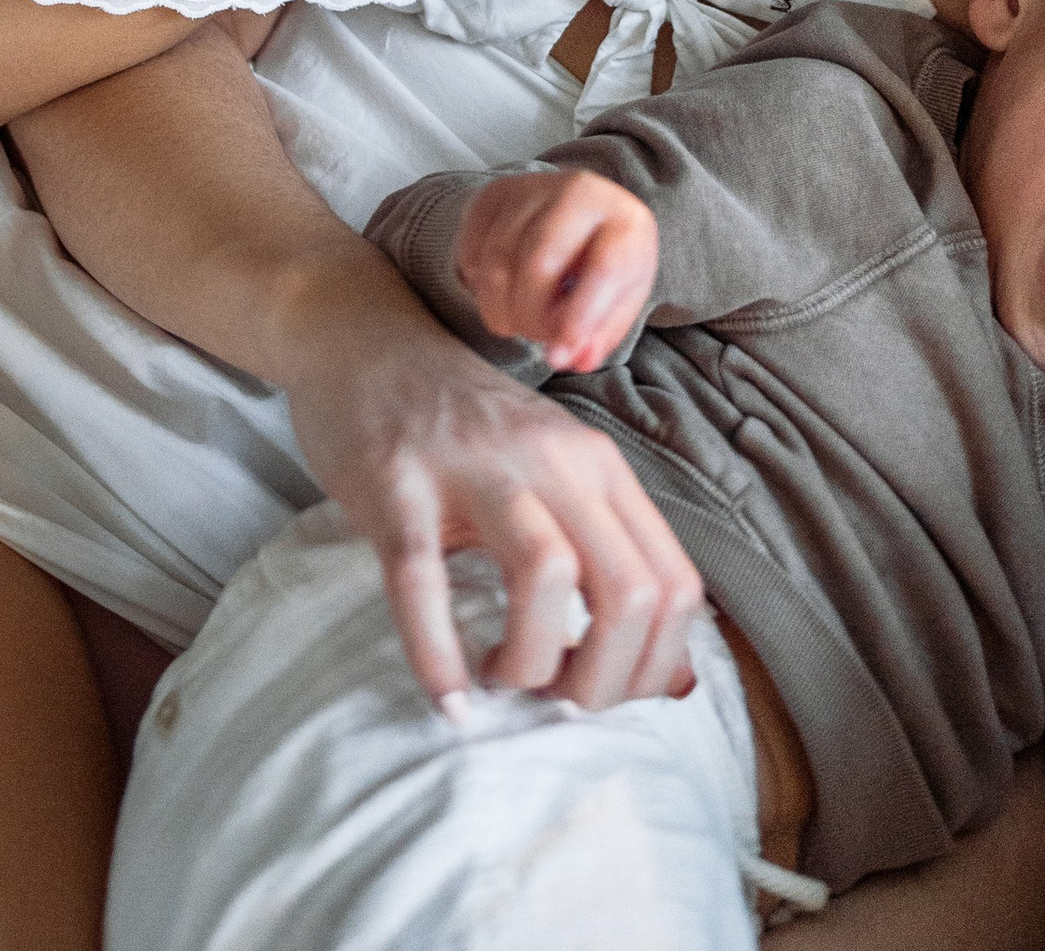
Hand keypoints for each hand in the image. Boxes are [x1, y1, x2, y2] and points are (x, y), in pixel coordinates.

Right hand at [280, 301, 702, 714]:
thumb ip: (614, 565)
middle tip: (558, 699)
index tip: (607, 693)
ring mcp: (473, 466)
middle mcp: (551, 458)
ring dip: (533, 665)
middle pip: (628, 591)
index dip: (655, 666)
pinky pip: (425, 583)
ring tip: (502, 678)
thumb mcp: (554, 480)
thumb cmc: (464, 433)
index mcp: (598, 465)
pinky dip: (440, 657)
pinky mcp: (397, 484)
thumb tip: (678, 685)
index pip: (674, 584)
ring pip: (547, 577)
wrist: (366, 346)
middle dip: (604, 681)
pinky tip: (447, 697)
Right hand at [457, 165, 657, 371]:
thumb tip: (563, 358)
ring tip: (519, 322)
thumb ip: (598, 334)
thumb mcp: (621, 299)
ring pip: (497, 259)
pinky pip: (471, 249)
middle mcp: (580, 193)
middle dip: (530, 317)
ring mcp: (533, 187)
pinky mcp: (495, 192)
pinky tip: (502, 290)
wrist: (585, 209)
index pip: (603, 270)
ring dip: (500, 308)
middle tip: (537, 337)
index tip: (559, 353)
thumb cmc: (606, 263)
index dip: (579, 317)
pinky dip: (478, 284)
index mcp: (626, 222)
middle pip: (538, 263)